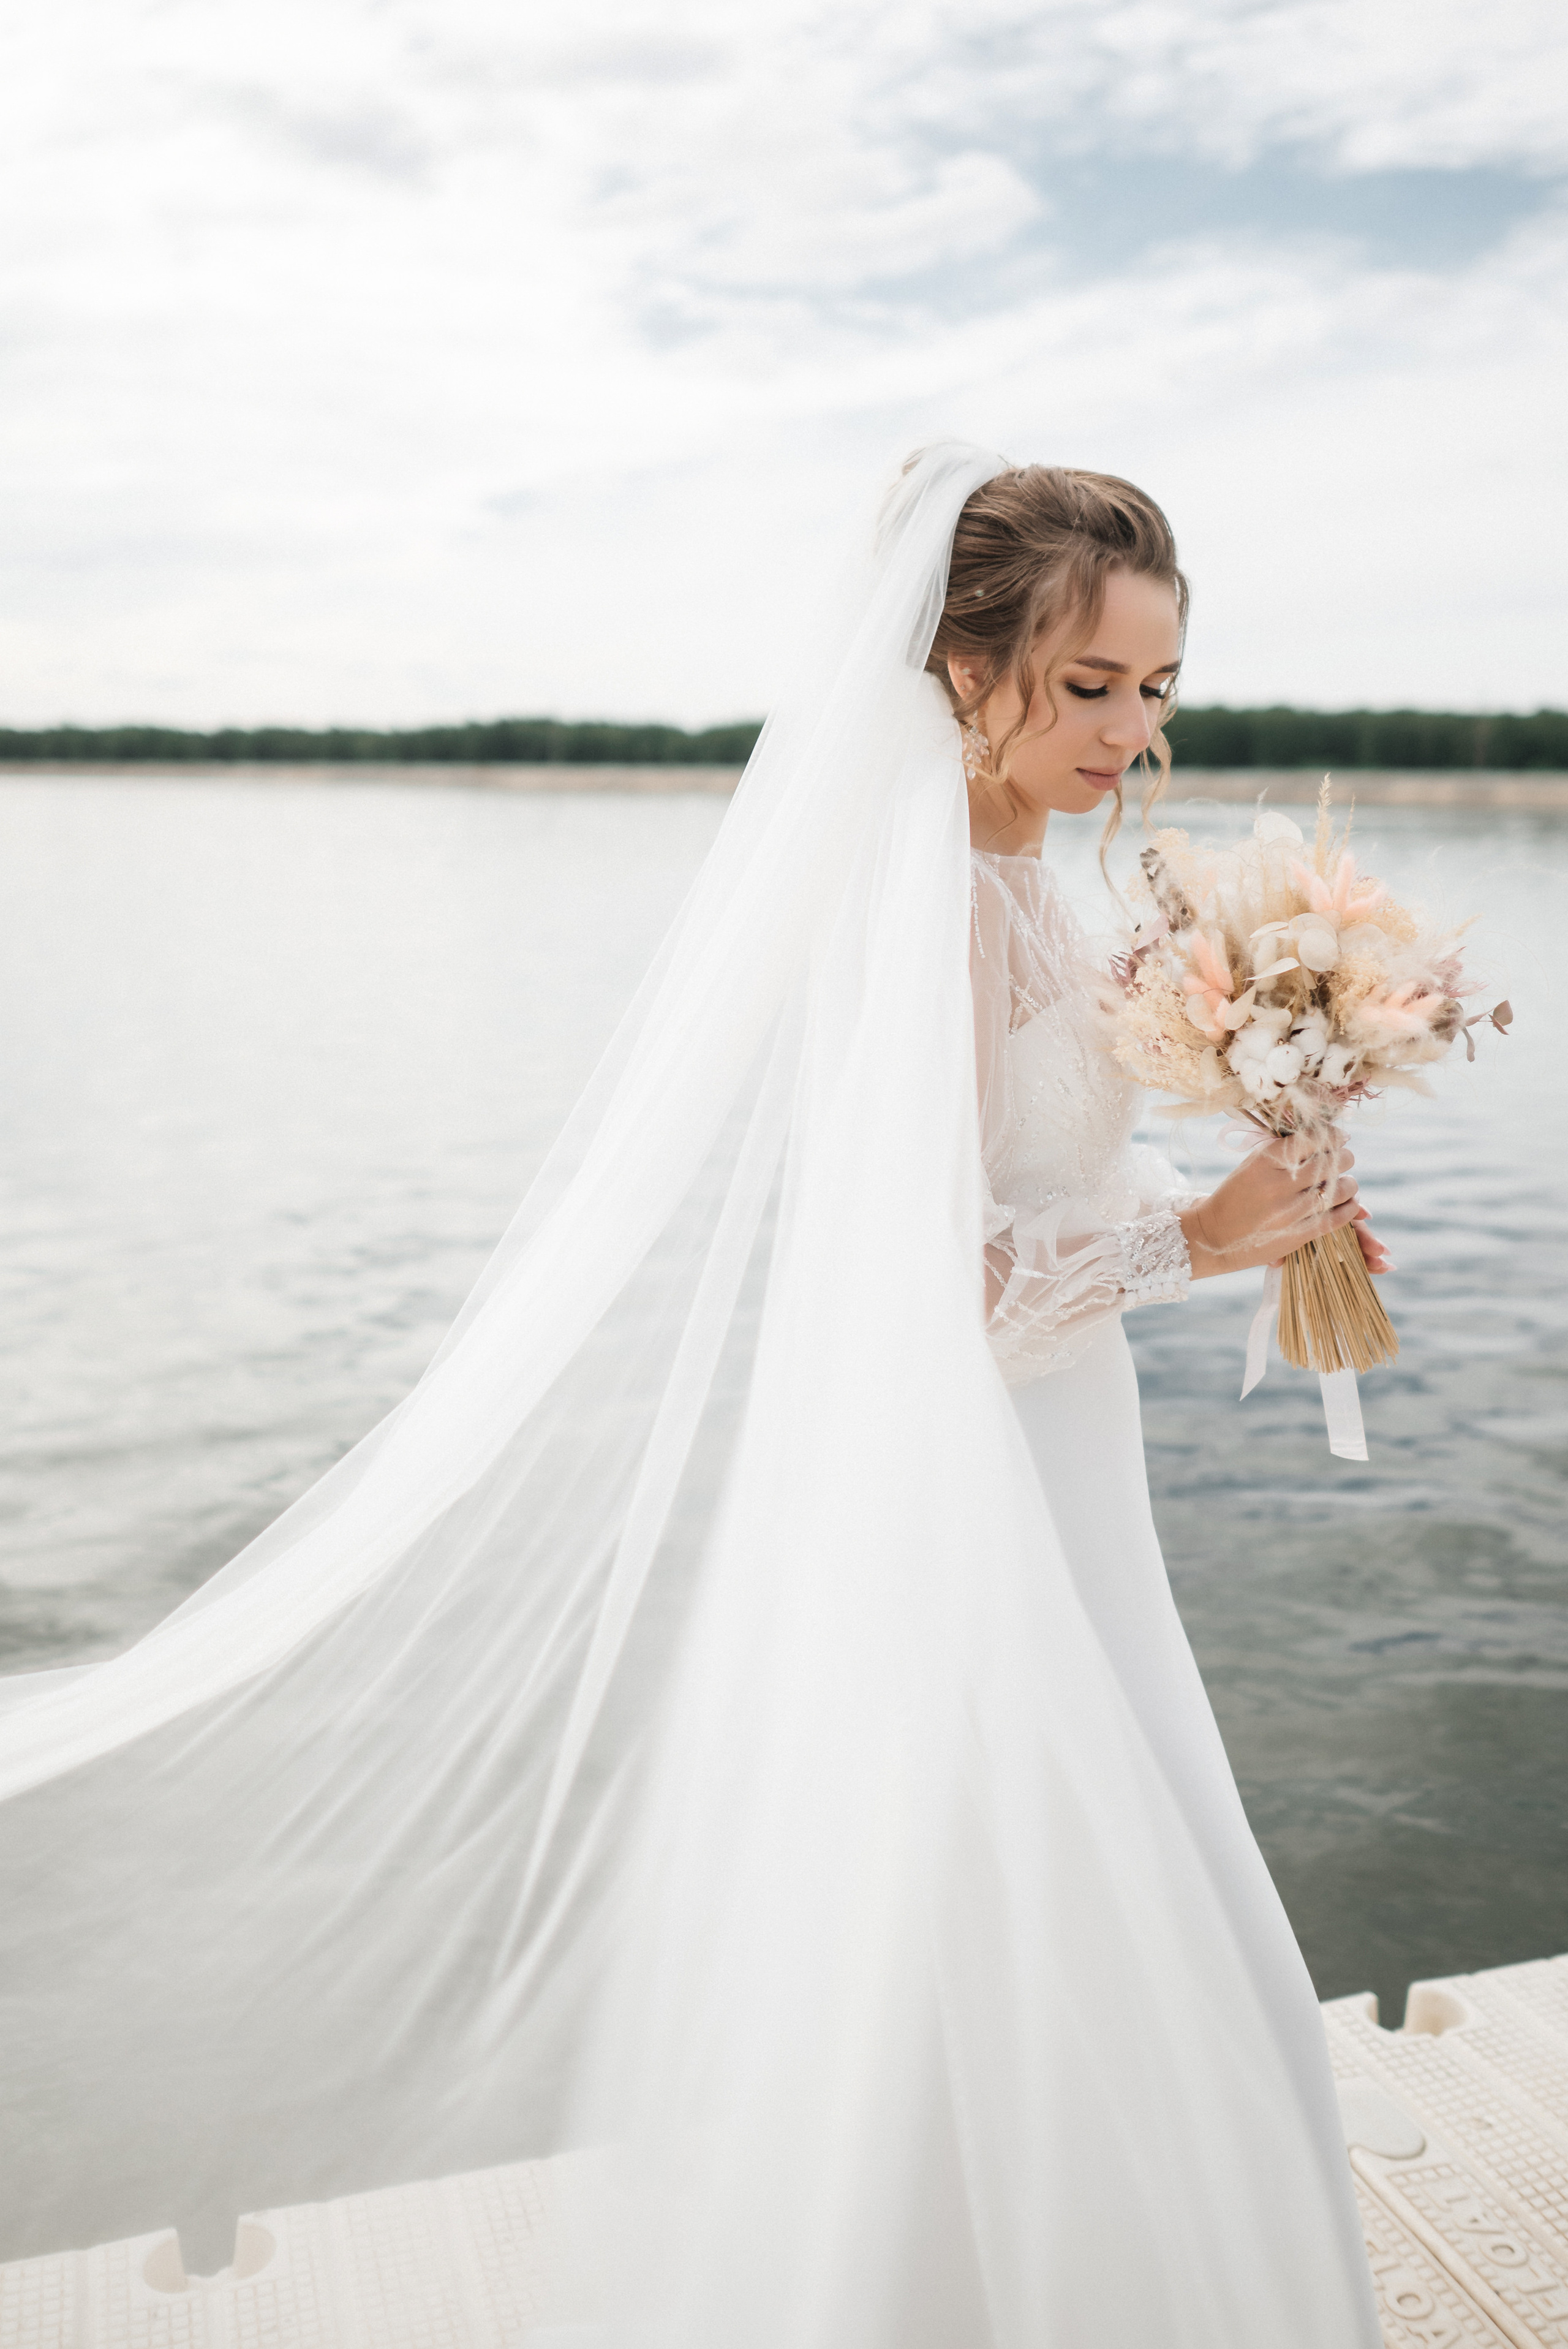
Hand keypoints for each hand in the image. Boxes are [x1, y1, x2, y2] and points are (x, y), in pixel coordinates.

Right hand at [1178, 1129, 1388, 1281]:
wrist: (1214, 1236)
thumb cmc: (1236, 1195)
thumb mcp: (1252, 1163)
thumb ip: (1285, 1149)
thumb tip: (1331, 1136)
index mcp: (1265, 1160)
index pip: (1313, 1138)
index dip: (1333, 1135)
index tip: (1340, 1137)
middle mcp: (1279, 1184)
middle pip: (1331, 1162)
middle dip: (1344, 1157)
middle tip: (1343, 1159)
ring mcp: (1290, 1211)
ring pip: (1340, 1189)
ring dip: (1349, 1183)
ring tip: (1345, 1182)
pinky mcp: (1298, 1235)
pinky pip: (1339, 1217)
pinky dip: (1350, 1207)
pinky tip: (1348, 1202)